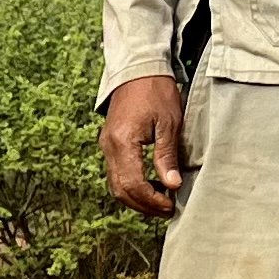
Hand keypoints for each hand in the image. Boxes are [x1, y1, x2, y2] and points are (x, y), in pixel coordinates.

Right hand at [100, 77, 188, 217]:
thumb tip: (171, 185)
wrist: (137, 69)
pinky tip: (151, 185)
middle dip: (144, 205)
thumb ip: (166, 156)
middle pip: (121, 191)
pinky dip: (132, 186)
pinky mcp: (110, 144)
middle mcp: (109, 147)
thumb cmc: (156, 92)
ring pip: (116, 186)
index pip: (133, 184)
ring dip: (137, 198)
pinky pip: (116, 174)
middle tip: (167, 209)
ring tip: (161, 201)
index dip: (152, 200)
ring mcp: (106, 146)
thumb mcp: (168, 123)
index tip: (171, 204)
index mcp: (122, 142)